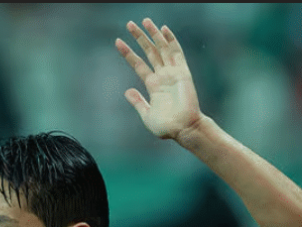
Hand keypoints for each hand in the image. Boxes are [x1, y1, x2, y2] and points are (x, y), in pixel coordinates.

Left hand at [116, 18, 201, 140]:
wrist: (183, 129)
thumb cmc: (166, 127)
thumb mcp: (146, 115)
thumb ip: (138, 102)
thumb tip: (127, 91)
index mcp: (153, 86)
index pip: (138, 64)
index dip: (128, 53)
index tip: (118, 42)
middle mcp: (162, 76)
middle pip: (149, 52)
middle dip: (139, 38)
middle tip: (129, 24)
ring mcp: (172, 73)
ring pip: (161, 48)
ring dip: (153, 34)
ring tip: (144, 21)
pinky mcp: (182, 72)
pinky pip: (176, 52)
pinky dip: (170, 40)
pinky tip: (163, 29)